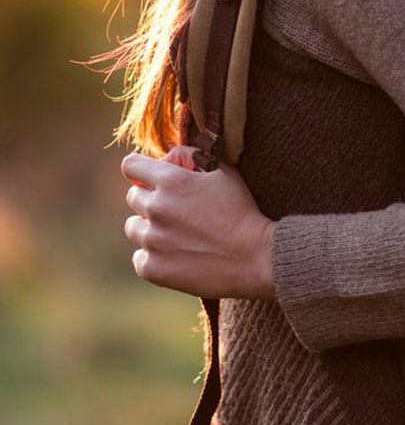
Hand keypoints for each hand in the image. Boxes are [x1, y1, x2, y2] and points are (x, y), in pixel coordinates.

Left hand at [122, 148, 274, 299]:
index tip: (151, 179)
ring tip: (176, 234)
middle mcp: (156, 208)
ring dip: (149, 227)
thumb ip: (192, 156)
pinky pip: (139, 257)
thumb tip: (169, 157)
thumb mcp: (224, 171)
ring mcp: (152, 240)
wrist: (255, 257)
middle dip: (150, 198)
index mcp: (171, 181)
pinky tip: (176, 254)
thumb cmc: (241, 210)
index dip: (141, 170)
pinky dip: (153, 256)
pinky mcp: (152, 268)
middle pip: (133, 197)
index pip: (131, 165)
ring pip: (133, 227)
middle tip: (176, 209)